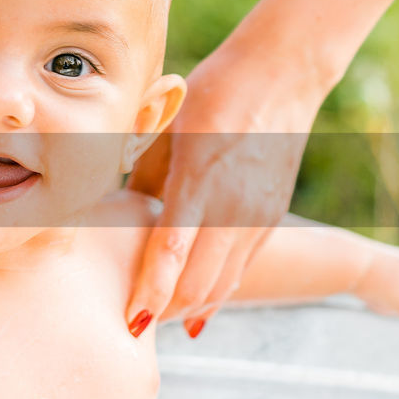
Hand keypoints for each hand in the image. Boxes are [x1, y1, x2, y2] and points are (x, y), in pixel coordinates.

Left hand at [126, 42, 318, 334]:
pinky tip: (192, 308)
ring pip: (222, 284)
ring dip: (187, 307)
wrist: (283, 74)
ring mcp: (258, 217)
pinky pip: (240, 271)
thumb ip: (142, 174)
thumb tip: (115, 213)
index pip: (172, 252)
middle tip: (130, 325)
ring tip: (155, 318)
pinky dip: (214, 294)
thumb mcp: (167, 125)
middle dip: (164, 310)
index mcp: (199, 178)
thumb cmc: (213, 92)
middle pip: (198, 283)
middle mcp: (234, 206)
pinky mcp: (271, 219)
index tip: (131, 322)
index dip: (151, 292)